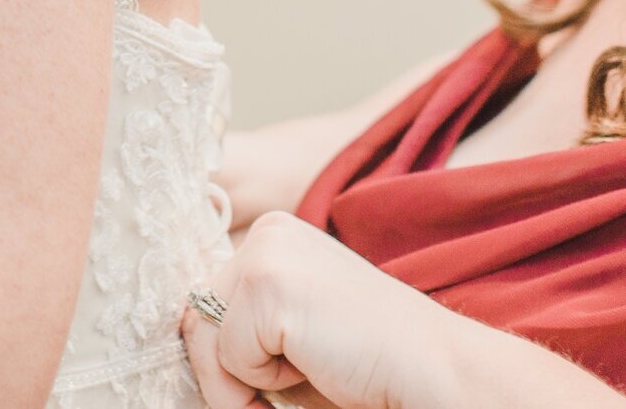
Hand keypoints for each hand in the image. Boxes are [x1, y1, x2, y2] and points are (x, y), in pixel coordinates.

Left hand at [182, 212, 450, 408]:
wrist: (436, 372)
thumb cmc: (368, 366)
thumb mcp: (293, 334)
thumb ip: (246, 327)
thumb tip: (189, 345)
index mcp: (274, 238)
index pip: (209, 299)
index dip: (224, 352)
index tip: (262, 381)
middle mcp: (267, 234)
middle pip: (196, 314)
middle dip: (224, 370)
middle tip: (272, 398)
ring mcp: (266, 255)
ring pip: (203, 337)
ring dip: (238, 383)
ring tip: (302, 377)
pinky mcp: (269, 287)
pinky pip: (229, 357)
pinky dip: (263, 383)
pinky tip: (318, 366)